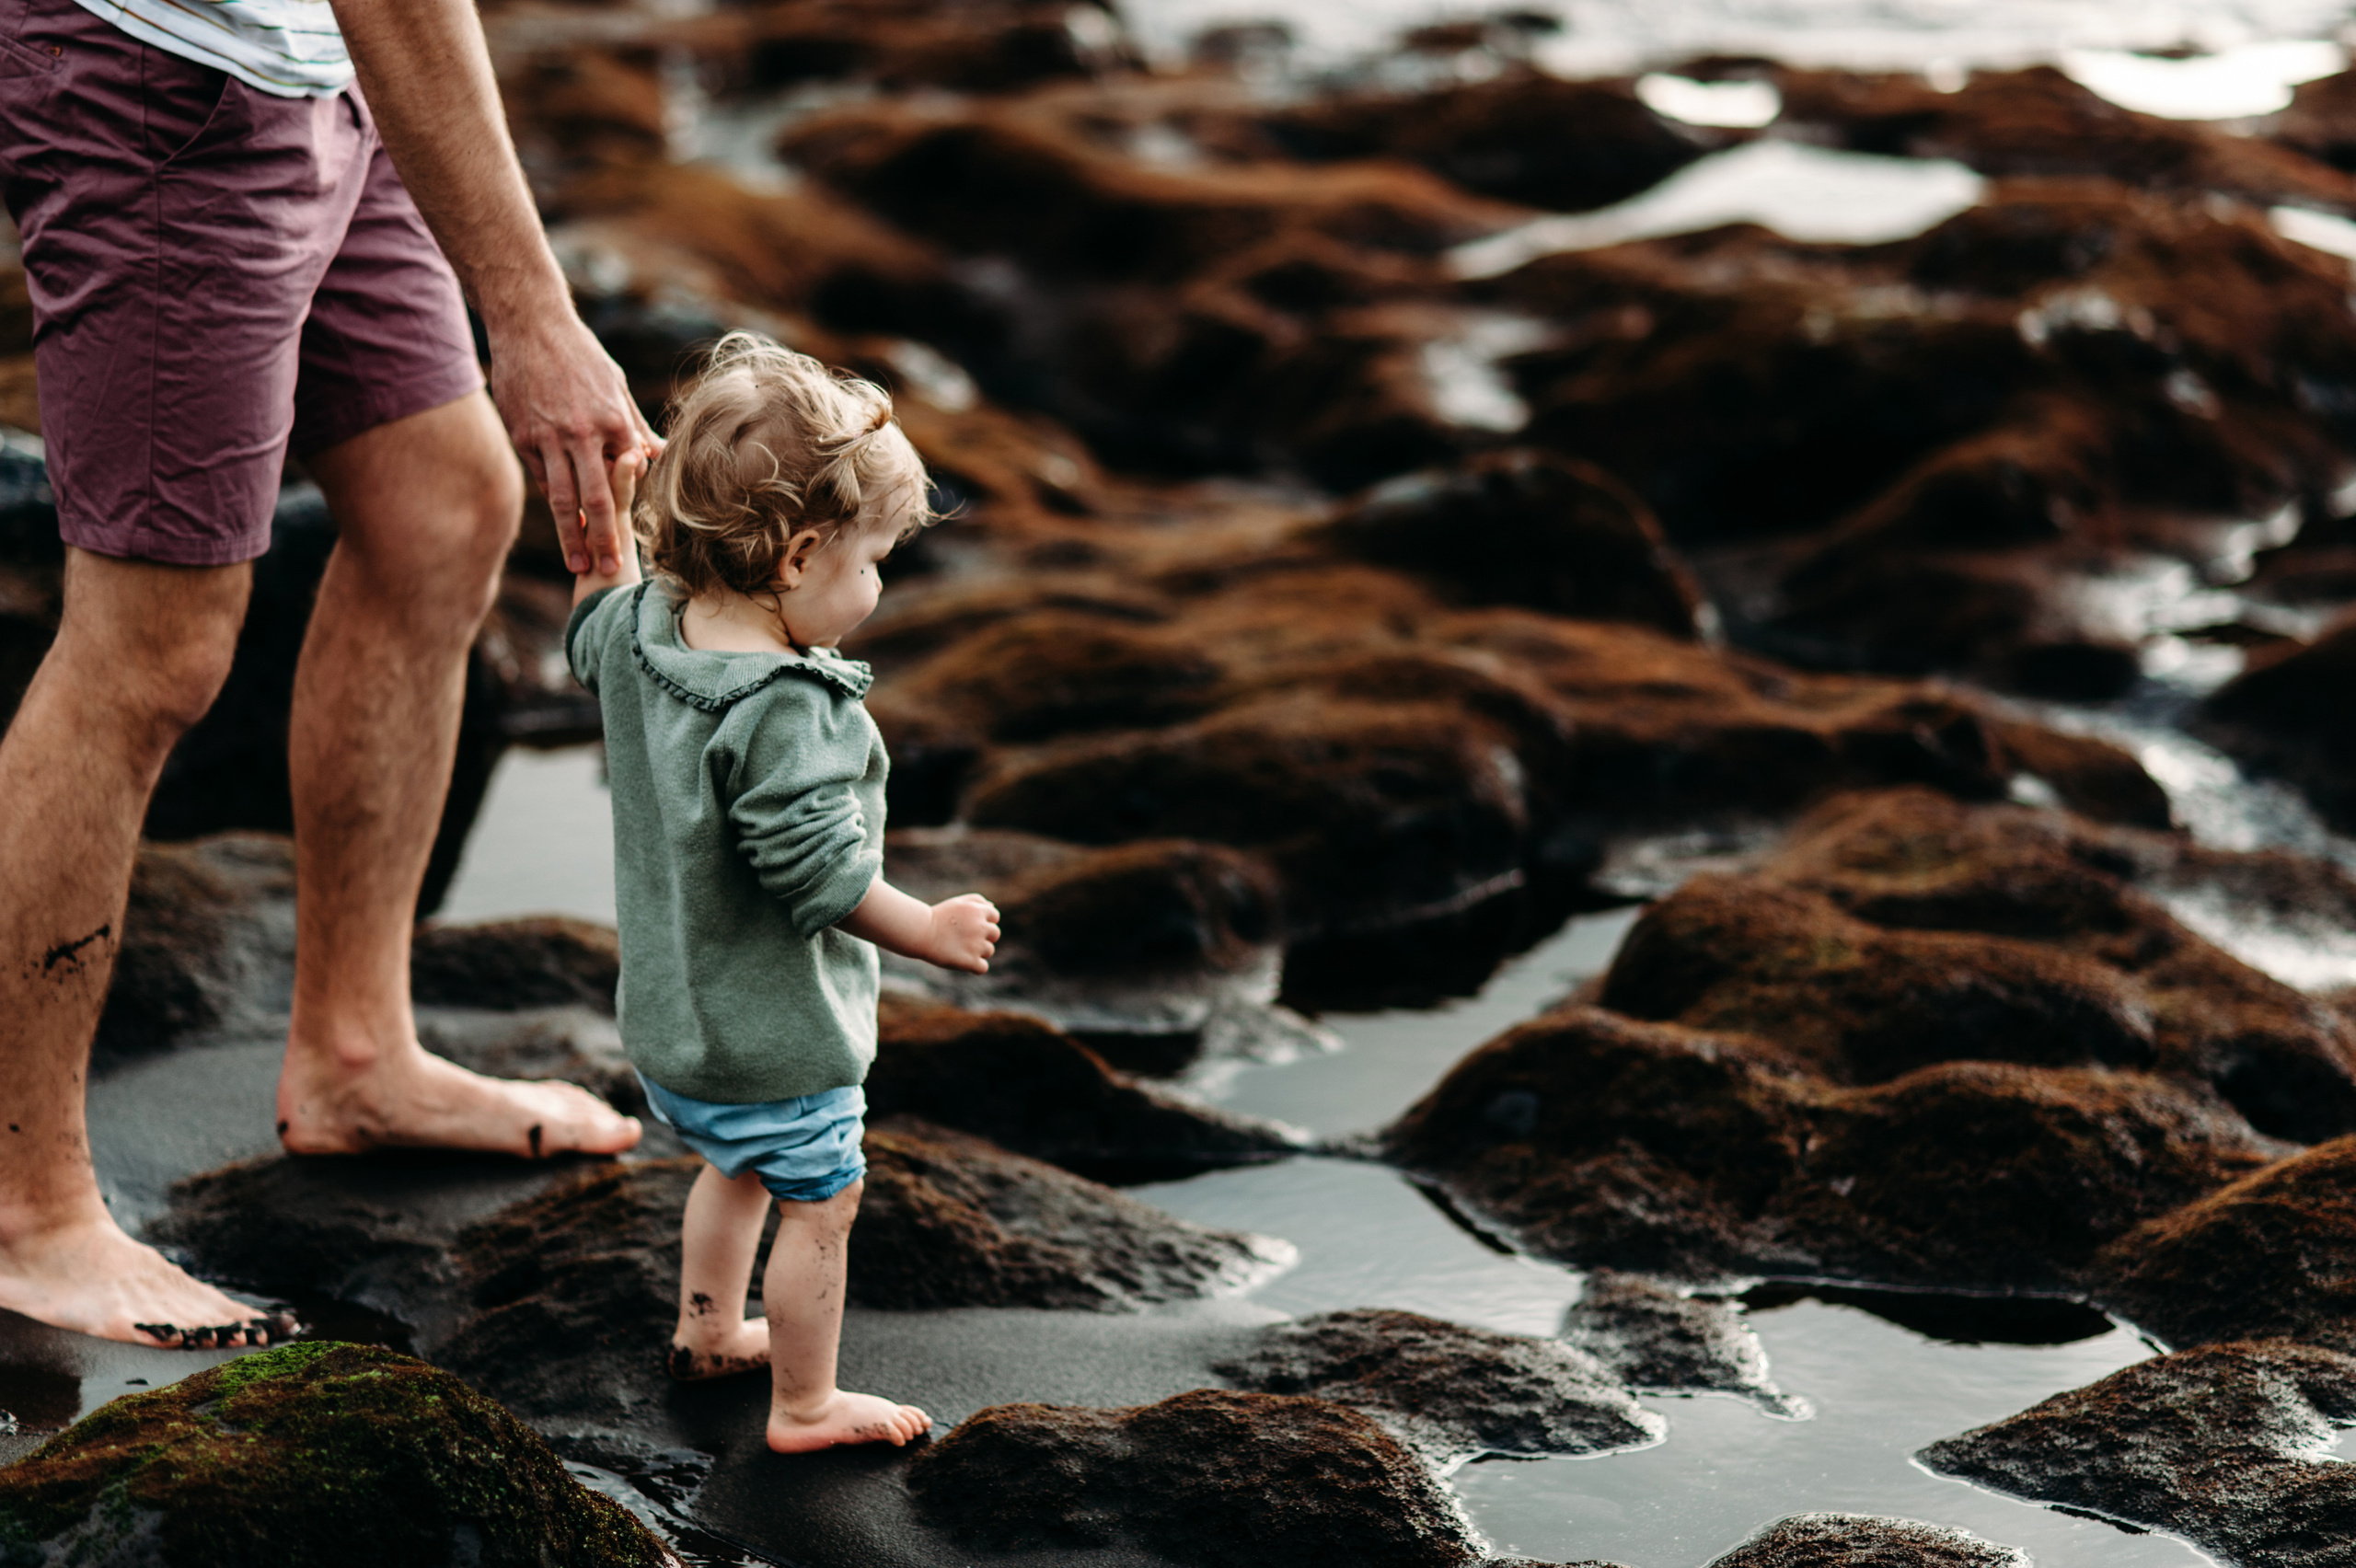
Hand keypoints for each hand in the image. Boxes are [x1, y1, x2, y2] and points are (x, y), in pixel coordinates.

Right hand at [487, 312, 658, 576]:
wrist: (529, 324)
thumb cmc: (580, 354)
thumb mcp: (615, 385)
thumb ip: (634, 425)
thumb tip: (657, 456)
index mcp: (613, 422)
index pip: (625, 479)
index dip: (630, 512)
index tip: (636, 537)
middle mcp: (581, 434)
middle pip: (594, 499)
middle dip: (603, 539)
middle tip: (609, 568)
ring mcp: (547, 437)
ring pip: (561, 498)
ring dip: (570, 535)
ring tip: (577, 563)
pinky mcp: (522, 436)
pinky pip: (540, 477)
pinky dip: (551, 501)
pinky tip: (560, 524)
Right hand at [924, 894, 999, 973]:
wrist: (920, 932)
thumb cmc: (937, 917)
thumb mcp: (956, 902)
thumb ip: (976, 901)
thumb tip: (992, 906)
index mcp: (978, 911)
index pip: (995, 917)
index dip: (984, 921)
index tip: (970, 925)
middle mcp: (980, 927)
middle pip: (995, 934)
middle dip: (983, 936)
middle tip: (964, 938)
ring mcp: (976, 945)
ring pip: (989, 951)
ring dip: (978, 951)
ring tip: (959, 949)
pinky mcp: (970, 961)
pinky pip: (982, 967)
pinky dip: (974, 967)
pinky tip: (963, 962)